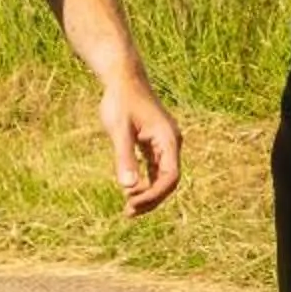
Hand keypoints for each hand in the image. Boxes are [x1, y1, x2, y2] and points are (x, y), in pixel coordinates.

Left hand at [99, 67, 182, 216]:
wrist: (123, 79)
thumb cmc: (121, 101)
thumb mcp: (119, 130)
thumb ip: (124, 157)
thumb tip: (127, 187)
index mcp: (168, 139)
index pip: (170, 177)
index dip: (154, 195)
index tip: (131, 204)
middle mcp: (171, 143)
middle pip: (169, 181)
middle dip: (151, 199)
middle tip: (128, 212)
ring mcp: (165, 144)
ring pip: (163, 177)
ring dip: (148, 193)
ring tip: (127, 206)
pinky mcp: (156, 143)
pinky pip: (156, 169)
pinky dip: (145, 181)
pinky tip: (130, 189)